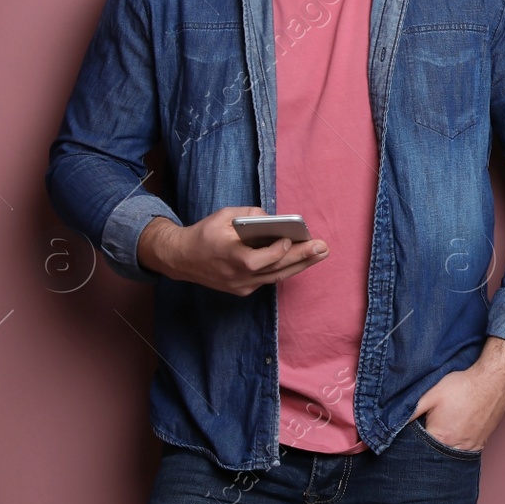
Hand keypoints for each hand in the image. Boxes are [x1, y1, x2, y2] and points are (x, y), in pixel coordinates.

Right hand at [137, 207, 328, 296]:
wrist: (180, 259)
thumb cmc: (203, 234)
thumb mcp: (223, 216)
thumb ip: (248, 213)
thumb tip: (271, 218)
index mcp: (231, 257)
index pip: (261, 259)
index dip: (279, 250)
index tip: (292, 238)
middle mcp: (238, 276)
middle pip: (276, 269)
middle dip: (302, 258)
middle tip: (323, 248)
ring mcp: (240, 286)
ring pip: (275, 277)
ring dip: (299, 265)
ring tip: (319, 254)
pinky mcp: (241, 290)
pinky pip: (267, 280)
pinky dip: (283, 270)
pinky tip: (300, 261)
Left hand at [410, 337, 504, 451]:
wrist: (493, 381)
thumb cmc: (463, 386)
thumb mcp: (431, 394)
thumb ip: (410, 410)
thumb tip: (392, 423)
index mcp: (439, 437)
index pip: (417, 450)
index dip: (409, 444)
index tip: (407, 438)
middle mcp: (455, 447)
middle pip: (433, 456)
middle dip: (425, 449)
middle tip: (423, 435)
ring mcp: (469, 448)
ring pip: (448, 457)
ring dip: (441, 450)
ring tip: (439, 435)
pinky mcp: (480, 445)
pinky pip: (463, 454)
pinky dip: (455, 450)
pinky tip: (452, 439)